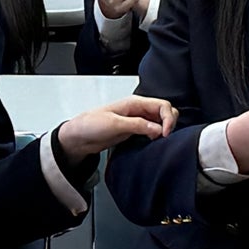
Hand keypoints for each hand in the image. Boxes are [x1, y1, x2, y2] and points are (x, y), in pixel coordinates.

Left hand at [55, 96, 177, 162]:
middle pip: (165, 112)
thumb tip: (157, 129)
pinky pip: (153, 132)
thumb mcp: (114, 124)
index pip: (162, 105)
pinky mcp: (134, 132)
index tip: (164, 133)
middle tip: (165, 138)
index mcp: (134, 103)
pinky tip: (154, 145)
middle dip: (169, 124)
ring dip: (164, 131)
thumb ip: (137, 125)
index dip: (168, 118)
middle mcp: (138, 110)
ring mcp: (137, 121)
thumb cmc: (90, 125)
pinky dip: (157, 137)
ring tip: (160, 142)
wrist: (78, 137)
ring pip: (160, 122)